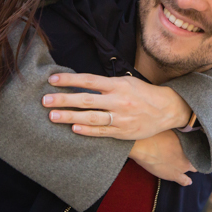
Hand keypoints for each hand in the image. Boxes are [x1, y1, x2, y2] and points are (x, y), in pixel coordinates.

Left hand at [43, 73, 191, 139]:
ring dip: (69, 116)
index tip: (52, 80)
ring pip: (90, 117)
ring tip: (52, 116)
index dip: (69, 80)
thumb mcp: (127, 82)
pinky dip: (87, 130)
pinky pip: (101, 131)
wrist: (167, 110)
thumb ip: (106, 84)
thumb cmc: (143, 93)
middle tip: (45, 100)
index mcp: (118, 85)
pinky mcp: (123, 132)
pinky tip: (73, 128)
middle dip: (63, 100)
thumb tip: (81, 83)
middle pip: (85, 100)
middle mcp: (118, 100)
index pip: (89, 80)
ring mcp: (120, 118)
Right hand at [129, 131, 195, 185]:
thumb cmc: (156, 134)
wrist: (144, 146)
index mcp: (189, 143)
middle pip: (196, 157)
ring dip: (190, 167)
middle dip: (193, 156)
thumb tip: (182, 128)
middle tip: (188, 154)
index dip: (194, 146)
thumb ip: (179, 131)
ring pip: (193, 169)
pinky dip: (187, 181)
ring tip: (187, 165)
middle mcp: (189, 155)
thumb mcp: (171, 129)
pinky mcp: (174, 175)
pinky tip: (188, 181)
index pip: (198, 145)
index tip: (191, 145)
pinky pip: (185, 181)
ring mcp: (183, 167)